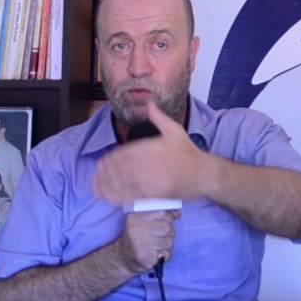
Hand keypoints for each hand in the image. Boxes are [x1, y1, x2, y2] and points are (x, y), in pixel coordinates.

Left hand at [94, 100, 216, 202]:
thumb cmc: (188, 152)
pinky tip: (109, 197)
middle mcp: (151, 164)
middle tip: (96, 175)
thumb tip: (149, 103)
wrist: (204, 174)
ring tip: (97, 187)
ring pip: (125, 184)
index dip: (111, 159)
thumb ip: (159, 117)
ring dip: (108, 186)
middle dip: (106, 173)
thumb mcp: (175, 130)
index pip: (127, 153)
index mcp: (154, 148)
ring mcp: (153, 181)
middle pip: (122, 169)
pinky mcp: (155, 194)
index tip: (101, 163)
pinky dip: (119, 196)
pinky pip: (133, 196)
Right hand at [116, 210, 179, 274]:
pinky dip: (165, 255)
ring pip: (169, 242)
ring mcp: (140, 245)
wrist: (122, 258)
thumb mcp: (143, 221)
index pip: (163, 213)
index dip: (169, 218)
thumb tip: (178, 213)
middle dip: (169, 233)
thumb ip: (161, 215)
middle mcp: (136, 230)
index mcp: (135, 218)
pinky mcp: (146, 259)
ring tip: (157, 246)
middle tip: (161, 236)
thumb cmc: (136, 237)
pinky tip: (155, 254)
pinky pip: (167, 255)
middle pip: (168, 228)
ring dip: (167, 245)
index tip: (165, 222)